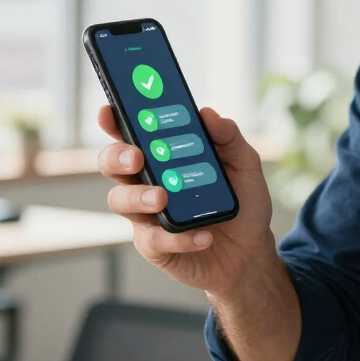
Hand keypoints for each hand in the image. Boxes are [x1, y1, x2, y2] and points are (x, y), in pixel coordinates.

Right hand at [97, 105, 274, 295]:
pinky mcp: (154, 245)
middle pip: (113, 163)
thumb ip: (229, 137)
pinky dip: (178, 237)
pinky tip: (203, 236)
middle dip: (117, 156)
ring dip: (138, 197)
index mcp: (164, 155)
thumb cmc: (242, 200)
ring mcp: (147, 214)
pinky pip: (153, 239)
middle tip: (136, 157)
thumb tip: (207, 114)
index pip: (132, 132)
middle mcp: (148, 180)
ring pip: (120, 201)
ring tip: (162, 197)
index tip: (109, 110)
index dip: (115, 120)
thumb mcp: (245, 164)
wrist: (251, 250)